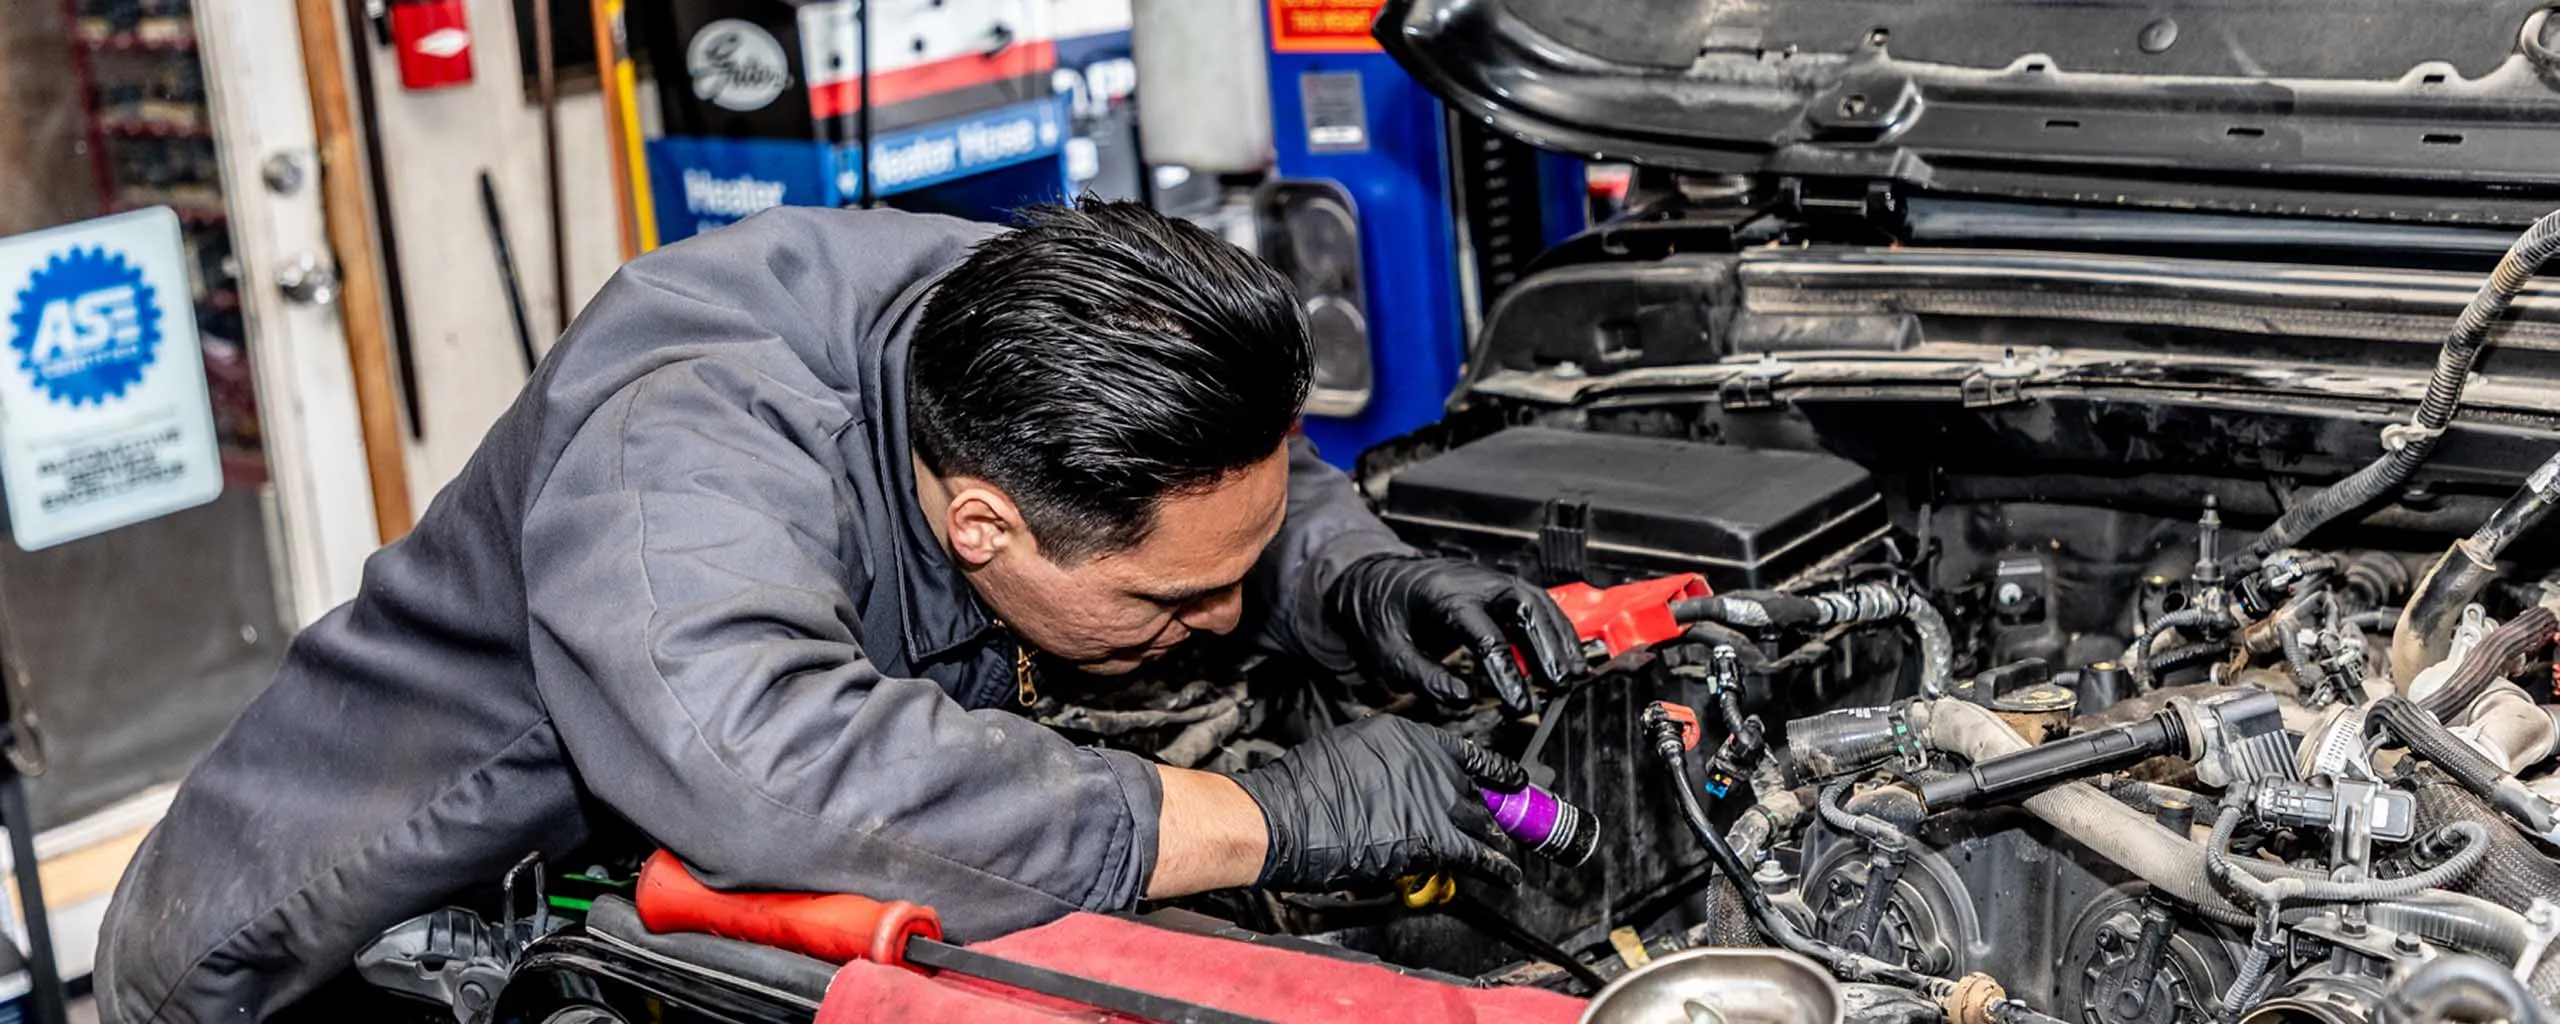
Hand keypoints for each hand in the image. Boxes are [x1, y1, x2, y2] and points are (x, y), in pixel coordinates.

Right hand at [1232, 715, 1528, 891]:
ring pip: (1483, 823)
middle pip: (1475, 791)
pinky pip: (1478, 856)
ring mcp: (1435, 800)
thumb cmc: (1303, 787)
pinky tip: (1508, 877)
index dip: (1494, 770)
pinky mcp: (1434, 840)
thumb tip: (1399, 781)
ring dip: (1498, 841)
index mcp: (1408, 737)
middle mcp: (1429, 765)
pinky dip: (1498, 869)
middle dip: (1493, 812)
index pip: (1466, 753)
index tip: (1512, 779)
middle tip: (1505, 824)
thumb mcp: (1349, 750)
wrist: (1289, 817)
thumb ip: (1386, 763)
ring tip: (1509, 853)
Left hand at [1325, 555, 1582, 707]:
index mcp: (1446, 597)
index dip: (1507, 674)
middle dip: (1548, 648)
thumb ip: (1424, 677)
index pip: (1486, 637)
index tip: (1519, 706)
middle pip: (1524, 609)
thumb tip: (1463, 701)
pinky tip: (1568, 657)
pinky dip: (1557, 630)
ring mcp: (1492, 581)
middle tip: (1561, 686)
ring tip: (1576, 677)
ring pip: (1538, 604)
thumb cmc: (1383, 615)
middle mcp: (1476, 583)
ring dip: (1560, 639)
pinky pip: (1538, 605)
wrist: (1379, 579)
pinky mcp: (1501, 588)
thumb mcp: (1389, 652)